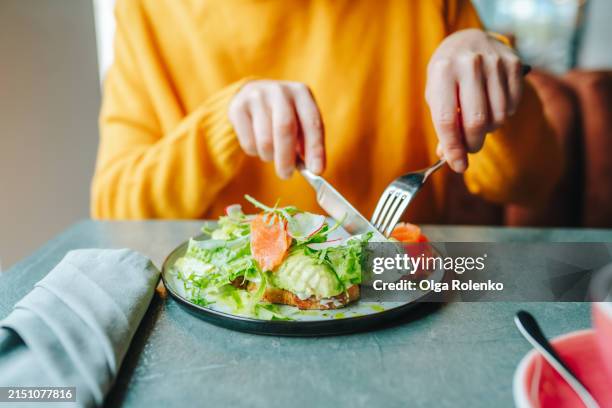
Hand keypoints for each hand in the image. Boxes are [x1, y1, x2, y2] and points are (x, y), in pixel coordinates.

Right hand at [228, 80, 324, 178]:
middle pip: (284, 128)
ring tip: (272, 154)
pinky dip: (255, 152)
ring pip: (264, 140)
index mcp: (301, 93)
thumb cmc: (283, 114)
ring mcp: (256, 97)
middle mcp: (280, 91)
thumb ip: (307, 142)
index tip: (316, 170)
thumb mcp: (300, 121)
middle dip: (287, 158)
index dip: (316, 148)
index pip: (313, 122)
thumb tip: (313, 168)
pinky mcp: (237, 107)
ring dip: (269, 156)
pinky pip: (248, 142)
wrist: (252, 94)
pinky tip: (257, 143)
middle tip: (286, 175)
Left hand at [426, 29, 523, 172]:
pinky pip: (513, 106)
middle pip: (476, 121)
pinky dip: (503, 115)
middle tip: (470, 148)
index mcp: (443, 71)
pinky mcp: (514, 63)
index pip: (448, 120)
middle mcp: (469, 64)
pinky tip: (493, 106)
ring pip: (498, 117)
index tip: (457, 165)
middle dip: (473, 143)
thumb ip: (443, 125)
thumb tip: (450, 157)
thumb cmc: (447, 76)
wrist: (467, 41)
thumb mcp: (436, 96)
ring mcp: (494, 62)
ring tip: (480, 121)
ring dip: (489, 129)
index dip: (453, 148)